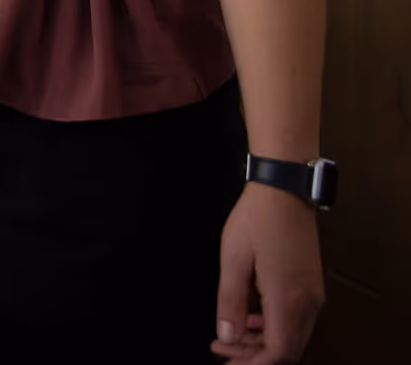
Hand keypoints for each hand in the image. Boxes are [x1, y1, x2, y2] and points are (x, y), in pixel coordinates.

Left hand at [213, 184, 324, 361]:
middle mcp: (308, 301)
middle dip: (255, 356)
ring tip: (232, 336)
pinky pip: (297, 320)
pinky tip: (252, 320)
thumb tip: (227, 334)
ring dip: (263, 343)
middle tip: (225, 351)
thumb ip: (230, 302)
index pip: (278, 352)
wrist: (284, 192)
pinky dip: (274, 327)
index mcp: (288, 298)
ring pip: (293, 336)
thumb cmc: (258, 219)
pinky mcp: (311, 286)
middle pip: (287, 350)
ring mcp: (313, 294)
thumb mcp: (233, 259)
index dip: (253, 363)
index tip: (228, 360)